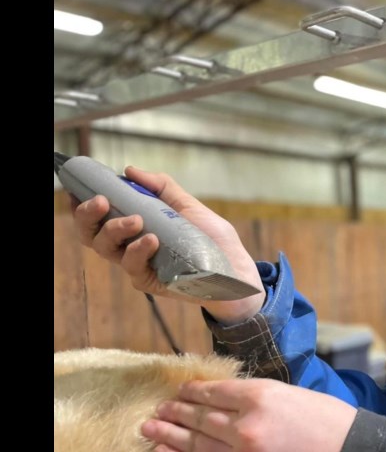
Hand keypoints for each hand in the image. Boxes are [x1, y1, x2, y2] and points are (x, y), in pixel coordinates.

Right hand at [71, 166, 264, 323]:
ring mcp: (138, 264)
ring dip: (115, 230)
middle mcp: (130, 245)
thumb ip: (163, 188)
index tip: (83, 188)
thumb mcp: (189, 207)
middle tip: (101, 201)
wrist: (236, 269)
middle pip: (91, 234)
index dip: (84, 203)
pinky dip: (138, 251)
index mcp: (135, 226)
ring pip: (106, 249)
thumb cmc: (213, 239)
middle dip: (88, 215)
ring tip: (137, 220)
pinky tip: (151, 240)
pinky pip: (132, 266)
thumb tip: (131, 170)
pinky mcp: (149, 281)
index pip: (99, 216)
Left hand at [141, 378, 357, 451]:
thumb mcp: (290, 394)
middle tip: (157, 410)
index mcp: (260, 398)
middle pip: (198, 418)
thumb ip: (254, 396)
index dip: (191, 391)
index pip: (212, 392)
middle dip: (174, 412)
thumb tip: (219, 398)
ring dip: (168, 435)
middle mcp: (245, 428)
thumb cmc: (326, 422)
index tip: (180, 392)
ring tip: (150, 429)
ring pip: (193, 445)